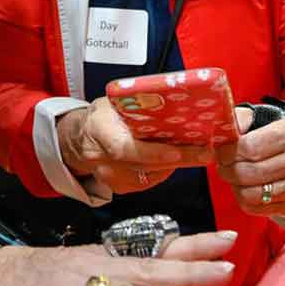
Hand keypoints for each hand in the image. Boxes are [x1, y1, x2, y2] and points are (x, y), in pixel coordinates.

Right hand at [58, 98, 212, 194]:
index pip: (125, 148)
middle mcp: (102, 158)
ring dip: (175, 163)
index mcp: (99, 130)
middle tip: (204, 153)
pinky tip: (172, 158)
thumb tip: (170, 98)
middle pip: (145, 164)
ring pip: (151, 174)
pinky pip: (149, 180)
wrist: (80, 139)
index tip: (175, 153)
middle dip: (179, 158)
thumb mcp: (114, 102)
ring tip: (196, 152)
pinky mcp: (120, 187)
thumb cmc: (102, 117)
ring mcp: (111, 176)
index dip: (152, 153)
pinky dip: (164, 169)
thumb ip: (137, 104)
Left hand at [214, 107, 284, 217]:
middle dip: (226, 169)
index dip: (226, 152)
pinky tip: (248, 186)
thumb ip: (242, 118)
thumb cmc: (283, 136)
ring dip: (234, 186)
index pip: (248, 148)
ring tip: (235, 175)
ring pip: (249, 195)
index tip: (220, 151)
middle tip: (223, 164)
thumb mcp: (267, 118)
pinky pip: (254, 208)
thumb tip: (223, 132)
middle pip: (246, 173)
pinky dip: (244, 199)